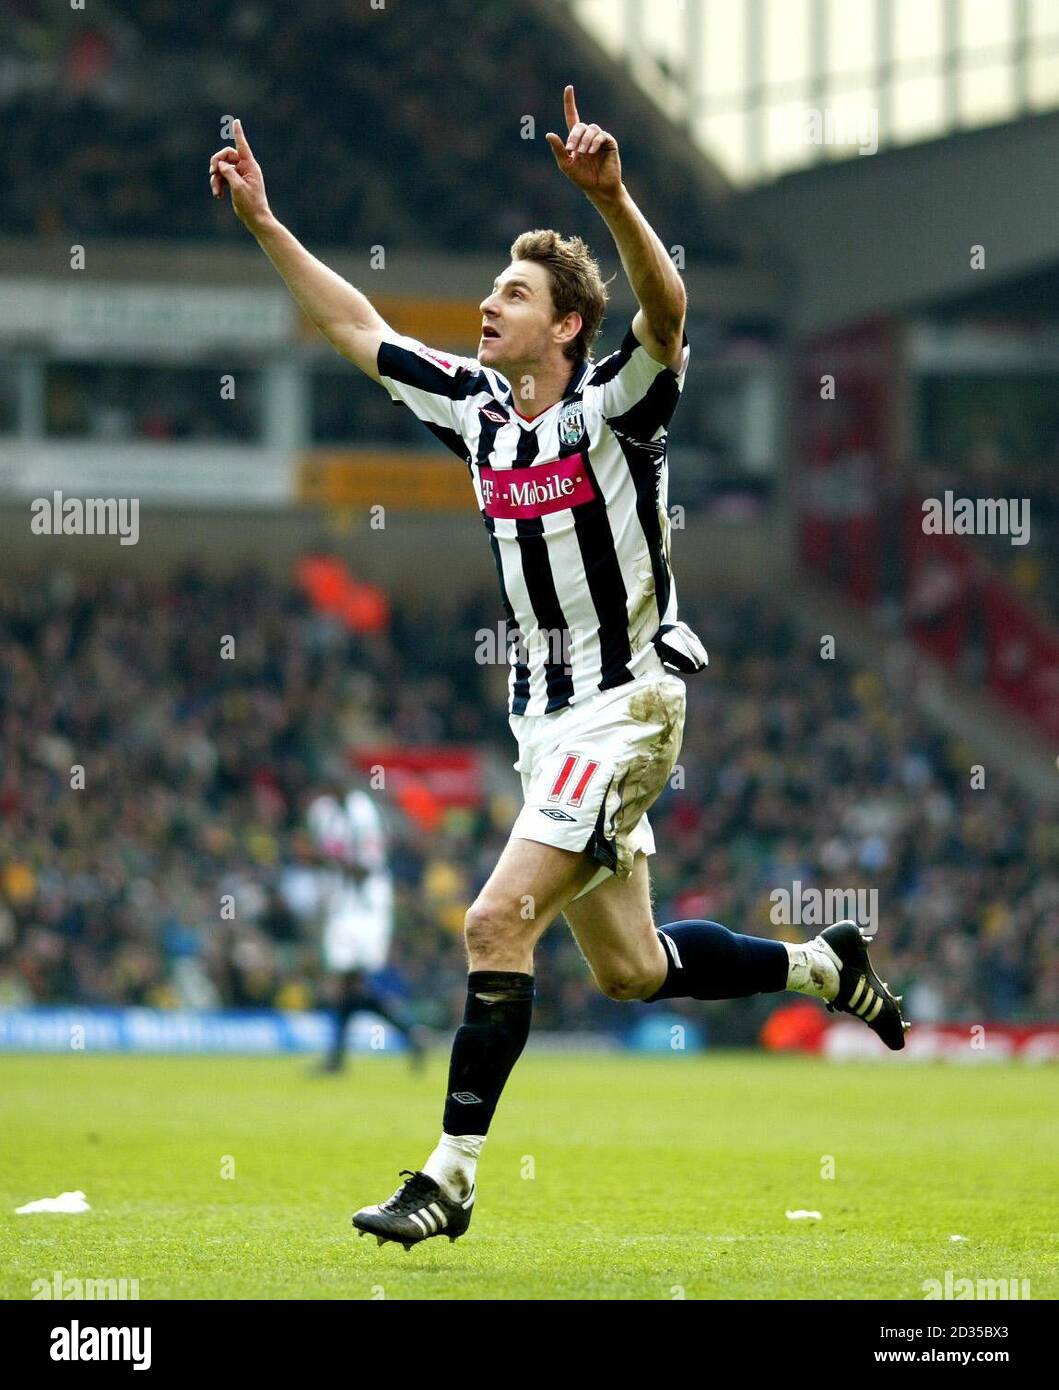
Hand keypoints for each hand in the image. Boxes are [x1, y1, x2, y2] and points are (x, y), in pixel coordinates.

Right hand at [209, 119, 270, 230]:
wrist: (255, 219)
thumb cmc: (250, 204)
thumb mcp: (238, 187)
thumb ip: (228, 172)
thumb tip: (220, 164)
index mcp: (250, 166)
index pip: (242, 146)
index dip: (238, 134)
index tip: (236, 121)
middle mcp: (245, 168)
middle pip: (226, 156)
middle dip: (216, 163)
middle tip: (211, 172)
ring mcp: (240, 175)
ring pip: (222, 168)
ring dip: (216, 178)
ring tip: (215, 191)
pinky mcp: (235, 182)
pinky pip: (223, 177)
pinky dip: (218, 185)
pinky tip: (218, 195)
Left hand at [545, 85, 622, 202]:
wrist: (598, 188)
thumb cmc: (582, 178)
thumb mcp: (566, 164)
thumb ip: (558, 150)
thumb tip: (548, 134)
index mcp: (576, 139)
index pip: (572, 116)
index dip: (570, 102)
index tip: (569, 88)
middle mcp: (588, 136)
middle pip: (580, 125)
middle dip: (574, 136)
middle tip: (572, 149)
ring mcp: (599, 138)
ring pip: (591, 128)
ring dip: (585, 140)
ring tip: (584, 153)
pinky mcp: (610, 143)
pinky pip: (602, 135)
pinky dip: (595, 142)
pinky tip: (592, 152)